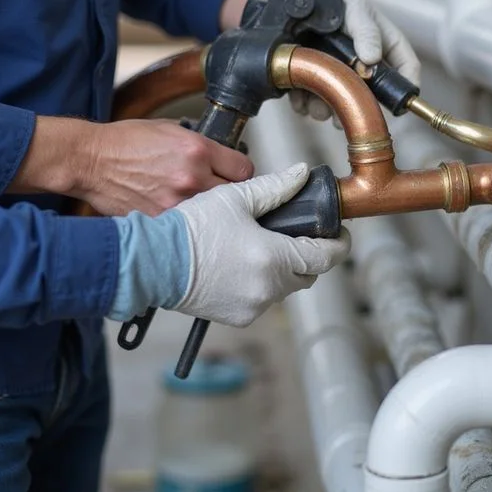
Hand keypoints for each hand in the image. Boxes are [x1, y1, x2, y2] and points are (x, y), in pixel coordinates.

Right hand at [78, 119, 253, 215]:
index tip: (237, 177)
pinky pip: (189, 227)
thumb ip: (200, 144)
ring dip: (211, 212)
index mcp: (197, 150)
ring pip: (214, 215)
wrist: (89, 161)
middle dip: (231, 194)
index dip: (242, 174)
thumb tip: (221, 156)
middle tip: (219, 192)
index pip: (244, 170)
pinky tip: (179, 217)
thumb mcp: (170, 129)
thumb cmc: (124, 143)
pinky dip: (187, 225)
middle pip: (235, 196)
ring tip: (198, 206)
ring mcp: (177, 203)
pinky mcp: (162, 222)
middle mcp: (192, 177)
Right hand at [107, 163, 351, 326]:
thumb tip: (302, 174)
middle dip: (310, 256)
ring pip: (285, 288)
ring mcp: (253, 307)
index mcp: (275, 260)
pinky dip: (263, 284)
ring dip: (285, 270)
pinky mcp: (237, 317)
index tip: (340, 233)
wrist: (151, 262)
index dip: (338, 244)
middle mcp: (269, 289)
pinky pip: (263, 300)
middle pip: (307, 274)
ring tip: (269, 246)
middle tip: (301, 235)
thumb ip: (276, 187)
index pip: (325, 257)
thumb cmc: (191, 228)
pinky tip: (247, 264)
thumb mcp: (236, 199)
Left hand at [289, 0, 420, 125]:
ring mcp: (342, 78)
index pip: (407, 66)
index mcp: (385, 45)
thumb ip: (366, 31)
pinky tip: (296, 93)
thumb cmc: (333, 3)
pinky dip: (304, 104)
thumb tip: (371, 59)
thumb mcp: (354, 8)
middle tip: (345, 113)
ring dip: (327, 109)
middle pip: (373, 96)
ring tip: (313, 101)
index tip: (398, 104)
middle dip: (357, 106)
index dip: (407, 85)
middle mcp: (366, 67)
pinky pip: (314, 105)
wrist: (295, 6)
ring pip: (342, 105)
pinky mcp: (317, 86)